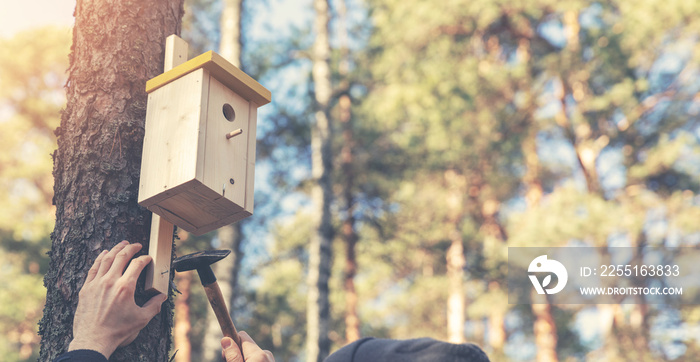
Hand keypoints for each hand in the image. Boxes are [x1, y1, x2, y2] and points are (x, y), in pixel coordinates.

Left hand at [68, 240, 167, 358]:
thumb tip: (162, 296)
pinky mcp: (86, 289)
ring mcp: (96, 284)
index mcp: (126, 287)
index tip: (148, 258)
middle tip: (137, 244)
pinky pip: (93, 268)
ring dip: (115, 249)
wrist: (92, 341)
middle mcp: (110, 281)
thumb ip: (153, 306)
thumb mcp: (141, 320)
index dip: (145, 259)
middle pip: (121, 256)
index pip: (137, 264)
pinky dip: (99, 258)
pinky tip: (103, 254)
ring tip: (122, 243)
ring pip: (106, 259)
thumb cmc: (117, 332)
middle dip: (131, 248)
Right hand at [221, 331, 274, 361]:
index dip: (232, 344)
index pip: (242, 336)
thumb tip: (225, 339)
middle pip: (247, 346)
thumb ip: (233, 355)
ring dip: (246, 360)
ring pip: (253, 354)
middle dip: (239, 354)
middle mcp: (268, 355)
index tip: (225, 355)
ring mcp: (272, 360)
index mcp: (259, 354)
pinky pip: (260, 359)